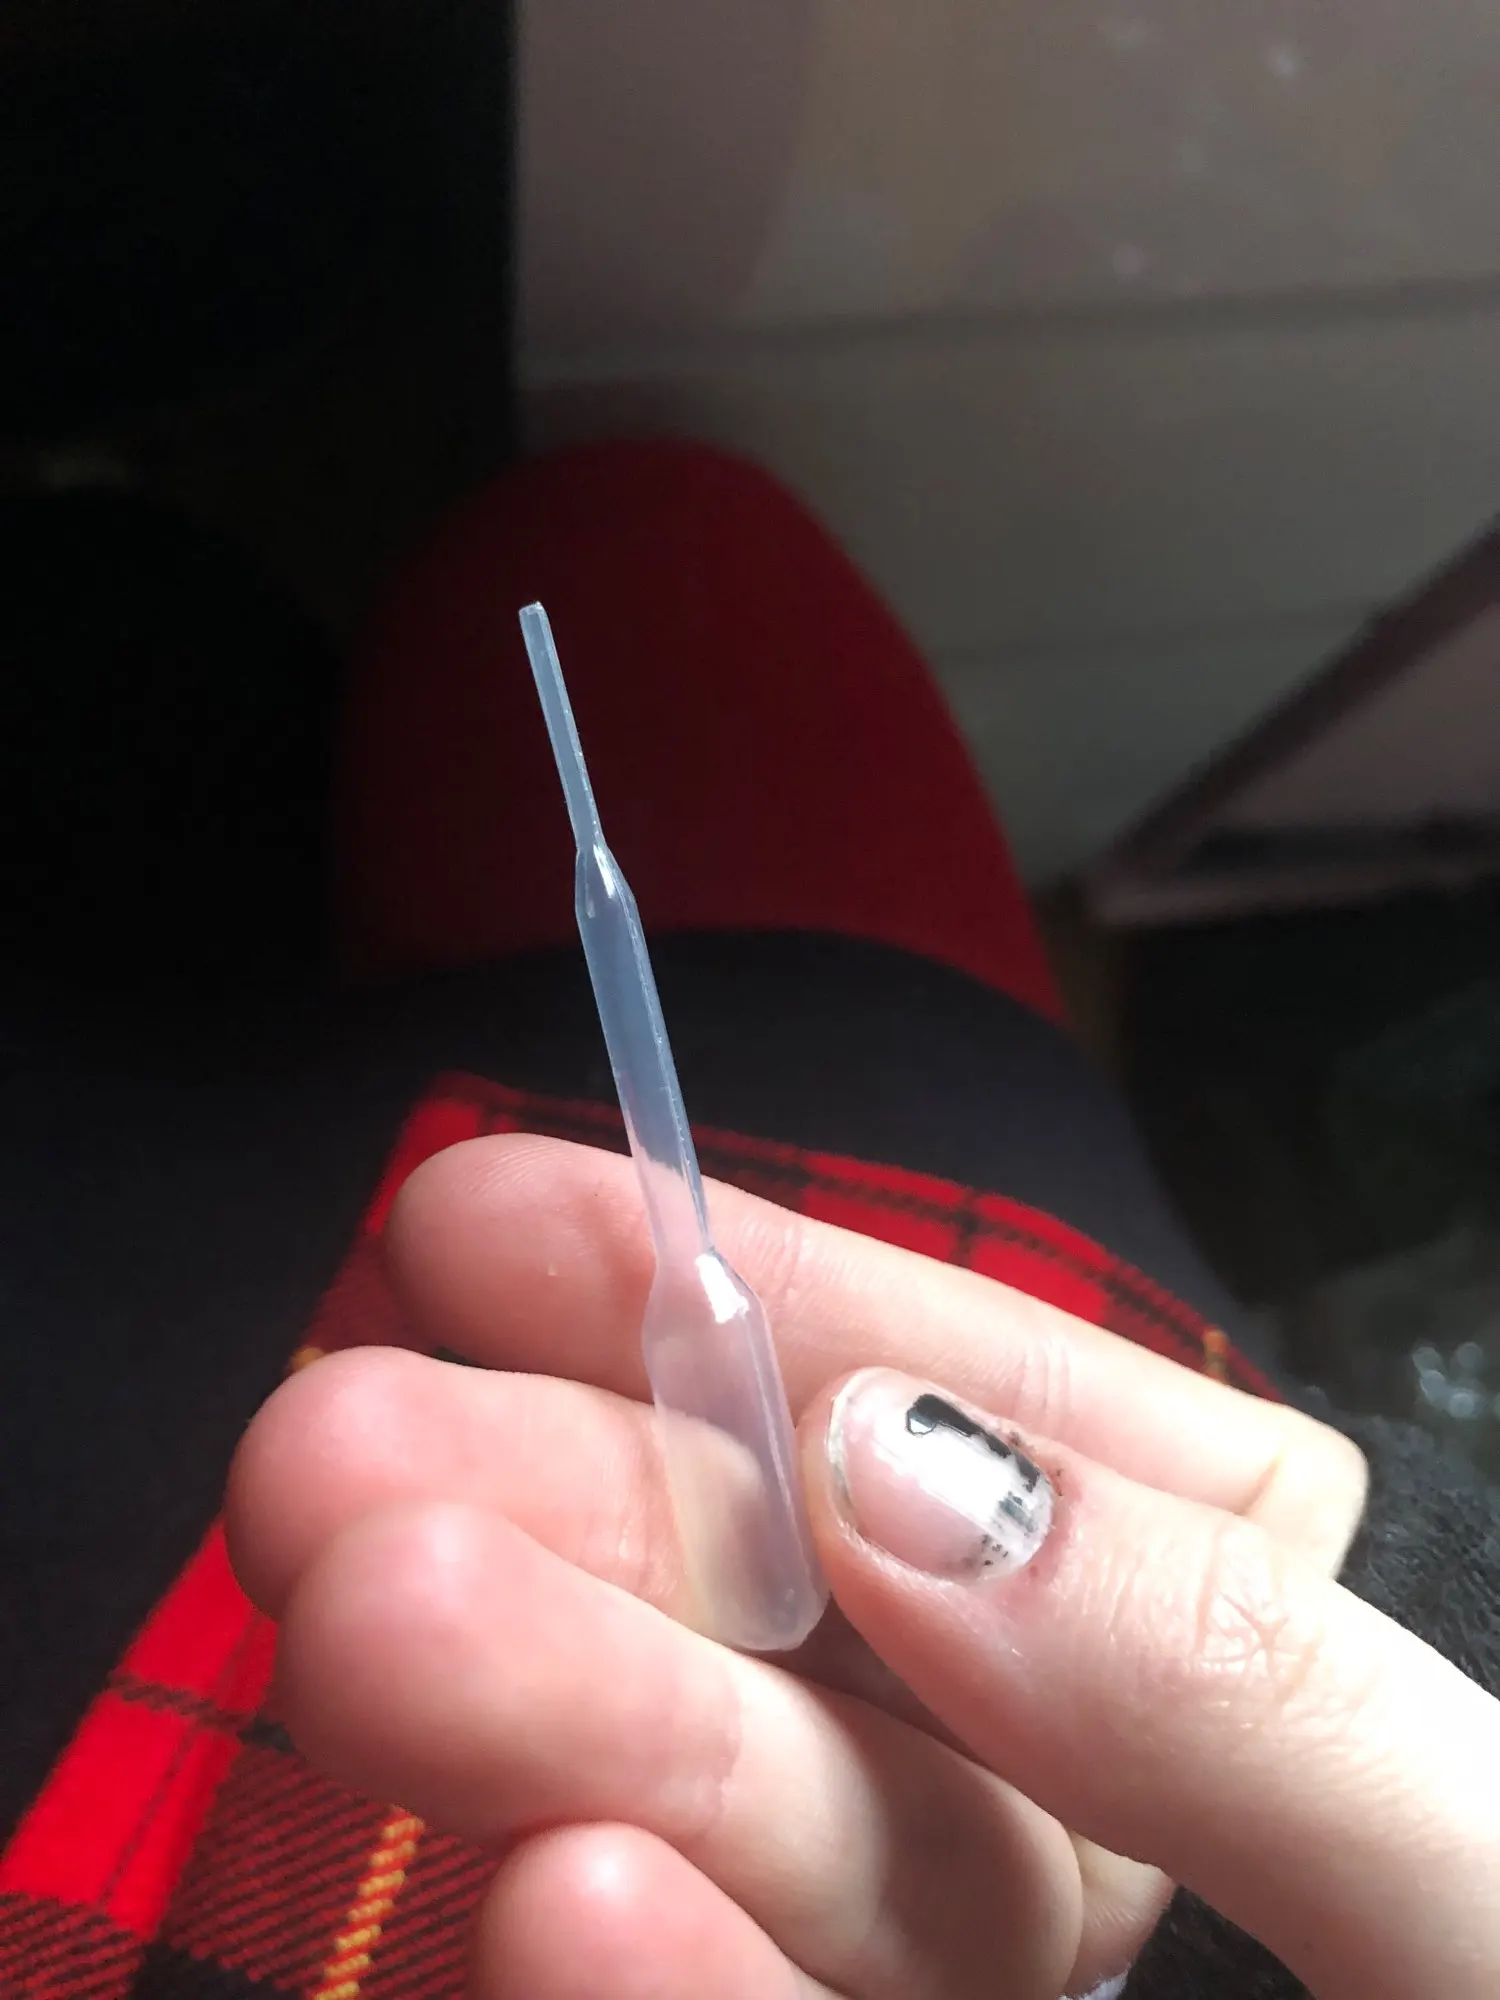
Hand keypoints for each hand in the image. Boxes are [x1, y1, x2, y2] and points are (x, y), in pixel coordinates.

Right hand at [226, 1134, 1491, 1999]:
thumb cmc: (1498, 1968)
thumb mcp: (1484, 1867)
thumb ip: (1240, 1682)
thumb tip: (907, 1475)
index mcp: (1224, 1645)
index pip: (961, 1412)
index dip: (722, 1295)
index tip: (485, 1214)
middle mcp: (1073, 1790)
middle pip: (797, 1629)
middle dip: (571, 1518)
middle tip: (329, 1447)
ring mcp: (969, 1976)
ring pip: (750, 1832)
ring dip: (566, 1726)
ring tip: (372, 1622)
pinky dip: (662, 1994)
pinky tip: (558, 1905)